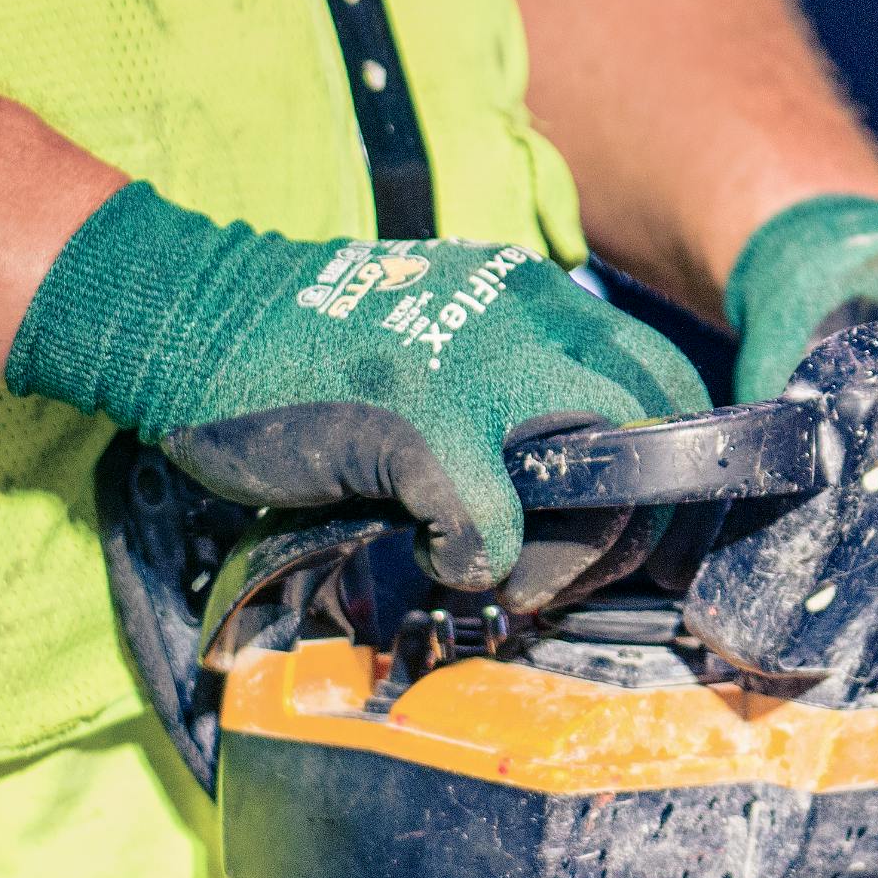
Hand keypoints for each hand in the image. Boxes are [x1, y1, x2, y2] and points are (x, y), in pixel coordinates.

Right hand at [0, 183, 705, 587]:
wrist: (206, 318)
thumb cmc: (327, 351)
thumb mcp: (448, 342)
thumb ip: (517, 398)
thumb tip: (579, 502)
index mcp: (540, 298)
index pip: (664, 377)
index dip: (671, 463)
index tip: (644, 522)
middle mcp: (525, 318)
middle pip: (652, 422)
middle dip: (640, 514)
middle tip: (590, 567)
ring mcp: (473, 366)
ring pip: (593, 466)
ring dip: (571, 548)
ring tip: (522, 578)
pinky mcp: (413, 422)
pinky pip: (486, 520)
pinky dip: (478, 559)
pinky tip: (447, 563)